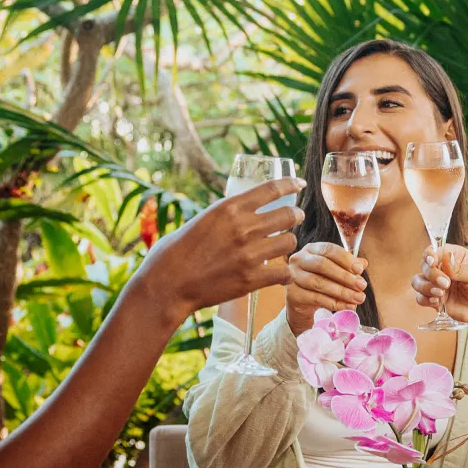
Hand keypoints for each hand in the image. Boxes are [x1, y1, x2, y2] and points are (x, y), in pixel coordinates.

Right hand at [135, 177, 301, 321]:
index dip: (291, 184)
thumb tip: (245, 211)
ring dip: (288, 243)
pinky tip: (279, 274)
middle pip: (288, 215)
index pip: (272, 189)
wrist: (168, 284)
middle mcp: (243, 227)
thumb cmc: (177, 251)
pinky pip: (284, 272)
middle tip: (295, 218)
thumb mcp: (203, 219)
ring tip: (281, 246)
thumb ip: (227, 215)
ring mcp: (249, 254)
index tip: (300, 183)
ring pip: (289, 242)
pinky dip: (284, 274)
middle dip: (295, 215)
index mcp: (229, 208)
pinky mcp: (252, 279)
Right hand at [285, 242, 367, 334]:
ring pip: (319, 283)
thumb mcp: (335, 270)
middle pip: (322, 265)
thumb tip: (363, 263)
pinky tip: (347, 306)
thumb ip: (348, 265)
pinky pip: (316, 298)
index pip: (329, 249)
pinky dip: (334, 303)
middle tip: (362, 286)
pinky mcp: (293, 294)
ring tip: (358, 298)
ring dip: (342, 292)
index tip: (360, 269)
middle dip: (345, 276)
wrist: (302, 300)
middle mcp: (299, 259)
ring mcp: (293, 276)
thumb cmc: (320, 279)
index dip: (345, 259)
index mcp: (311, 249)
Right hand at [411, 244, 467, 334]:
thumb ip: (460, 269)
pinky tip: (437, 302)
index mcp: (456, 257)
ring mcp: (439, 285)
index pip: (436, 250)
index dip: (430, 255)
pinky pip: (421, 298)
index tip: (432, 262)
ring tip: (440, 294)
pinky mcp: (437, 300)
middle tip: (445, 284)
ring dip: (425, 287)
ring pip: (418, 281)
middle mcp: (445, 269)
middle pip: (425, 265)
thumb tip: (445, 258)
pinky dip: (425, 299)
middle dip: (431, 274)